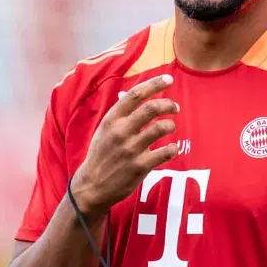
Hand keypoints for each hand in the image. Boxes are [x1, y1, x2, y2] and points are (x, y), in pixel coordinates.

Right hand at [71, 74, 179, 216]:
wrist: (92, 186)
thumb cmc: (100, 155)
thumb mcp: (104, 130)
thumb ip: (118, 113)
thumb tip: (125, 95)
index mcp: (111, 119)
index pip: (135, 94)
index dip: (154, 84)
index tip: (168, 80)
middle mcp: (121, 131)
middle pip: (151, 108)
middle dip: (168, 104)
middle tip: (175, 107)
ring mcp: (131, 149)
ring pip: (161, 128)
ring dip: (171, 125)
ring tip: (171, 127)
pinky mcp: (140, 166)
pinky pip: (165, 152)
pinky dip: (173, 148)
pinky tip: (173, 149)